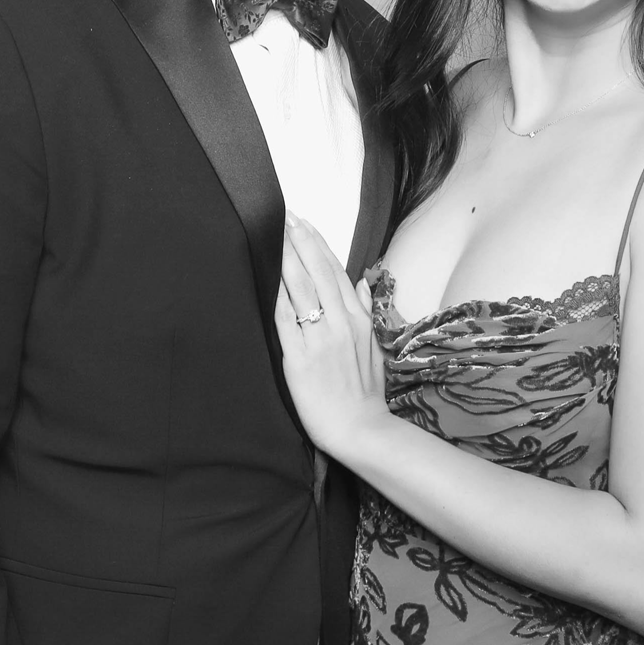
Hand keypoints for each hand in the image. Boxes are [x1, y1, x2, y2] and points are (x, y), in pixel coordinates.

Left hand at [274, 211, 389, 461]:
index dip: (318, 245)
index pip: (336, 272)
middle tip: (285, 215)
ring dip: (287, 260)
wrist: (360, 430)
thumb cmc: (366, 393)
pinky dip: (277, 296)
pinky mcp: (300, 358)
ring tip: (275, 235)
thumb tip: (364, 283)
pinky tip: (267, 277)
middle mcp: (341, 322)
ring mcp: (320, 339)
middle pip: (317, 272)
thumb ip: (368, 313)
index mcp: (358, 319)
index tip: (304, 223)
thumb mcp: (375, 349)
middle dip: (300, 241)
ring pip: (302, 289)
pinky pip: (286, 320)